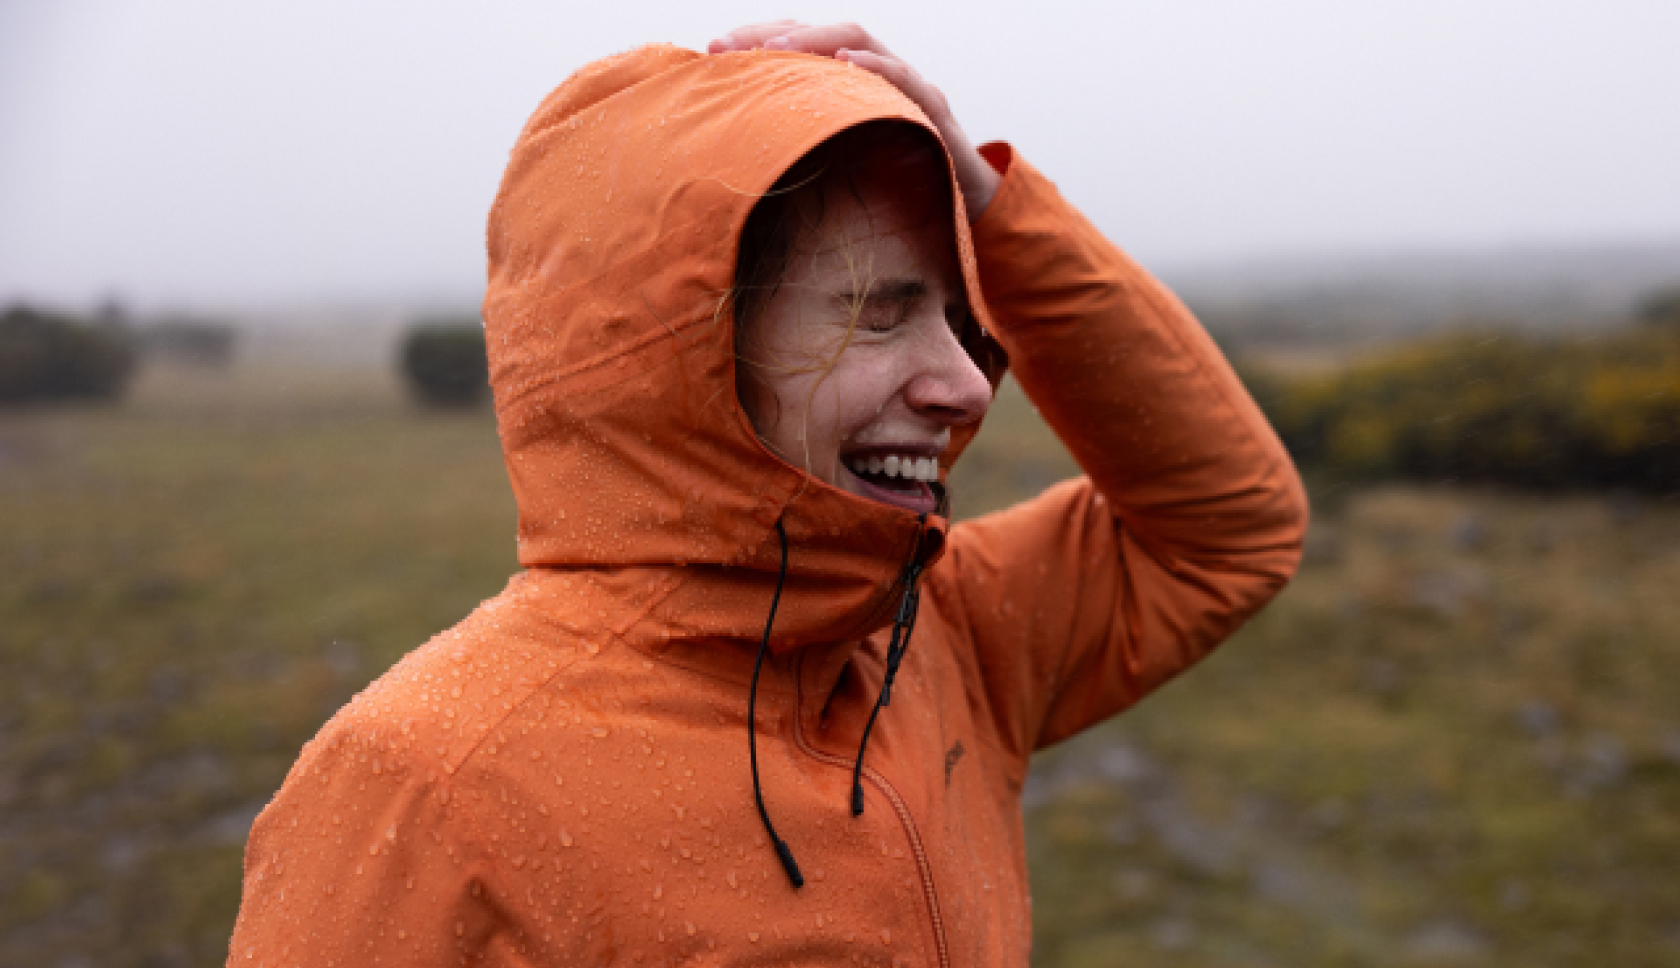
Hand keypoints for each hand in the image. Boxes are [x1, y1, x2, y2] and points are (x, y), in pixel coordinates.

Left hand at [708, 22, 1000, 219]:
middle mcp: (874, 71)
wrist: (965, 203)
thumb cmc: (895, 181)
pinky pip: (906, 80)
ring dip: (816, 40)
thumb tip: (736, 156)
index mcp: (847, 80)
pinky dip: (878, 68)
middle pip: (820, 32)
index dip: (755, 40)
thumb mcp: (840, 161)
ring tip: (776, 48)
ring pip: (860, 41)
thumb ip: (802, 145)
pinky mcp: (934, 110)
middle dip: (771, 34)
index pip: (797, 43)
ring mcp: (906, 85)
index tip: (711, 53)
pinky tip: (849, 63)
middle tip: (725, 48)